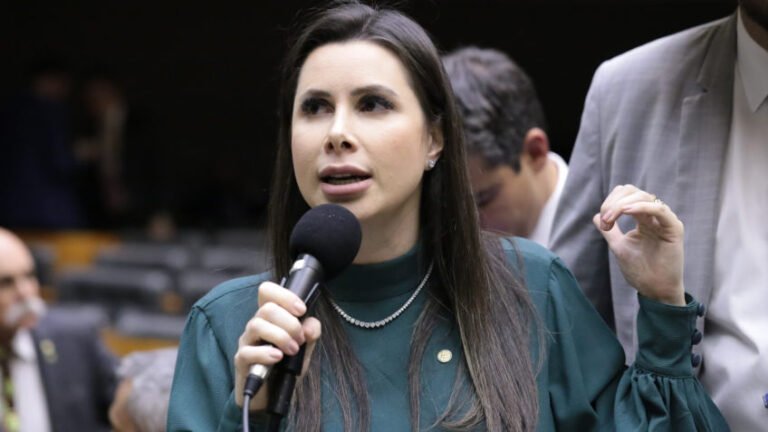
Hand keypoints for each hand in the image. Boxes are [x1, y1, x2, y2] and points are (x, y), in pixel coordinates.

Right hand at [233, 281, 321, 410]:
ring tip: (292, 350)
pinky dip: (265, 353)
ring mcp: (246, 343)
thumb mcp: (304, 350)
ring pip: (256, 325)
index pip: (267, 292)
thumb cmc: (284, 369)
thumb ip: (311, 335)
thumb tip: (311, 324)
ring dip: (280, 336)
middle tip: (300, 339)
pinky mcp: (241, 361)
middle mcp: (256, 326)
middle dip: (289, 322)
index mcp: (270, 318)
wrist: (271, 398)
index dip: (285, 295)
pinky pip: (248, 351)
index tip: (301, 310)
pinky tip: (278, 357)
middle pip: (266, 308)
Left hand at [593, 185, 684, 305]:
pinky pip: (660, 210)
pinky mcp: (674, 229)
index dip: (611, 202)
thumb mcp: (619, 247)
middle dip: (614, 202)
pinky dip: (642, 207)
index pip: (626, 196)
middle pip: (634, 192)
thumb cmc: (640, 271)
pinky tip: (627, 211)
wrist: (655, 290)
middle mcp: (654, 217)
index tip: (603, 222)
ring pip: (645, 197)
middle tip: (606, 221)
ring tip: (611, 220)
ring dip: (623, 205)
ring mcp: (665, 221)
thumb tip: (597, 216)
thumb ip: (610, 231)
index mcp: (643, 219)